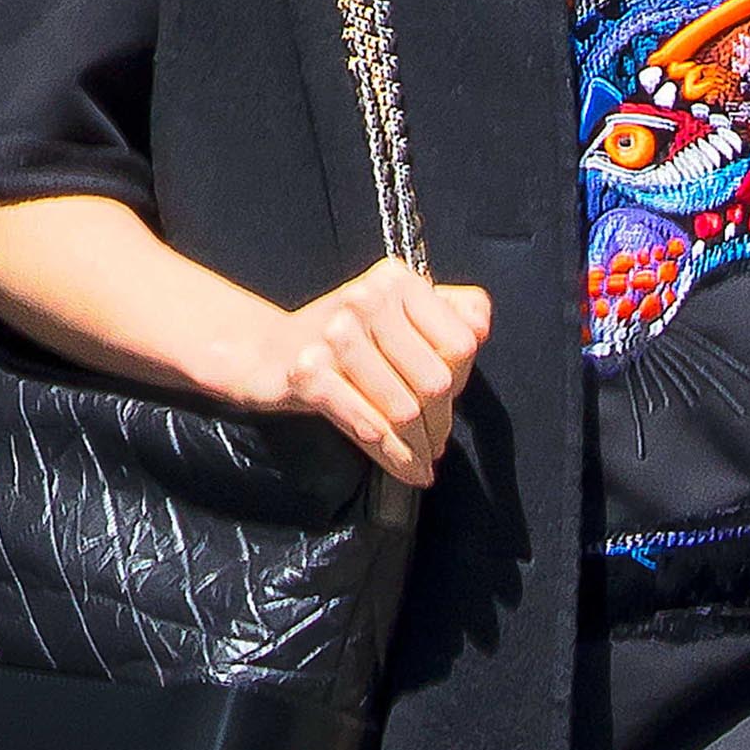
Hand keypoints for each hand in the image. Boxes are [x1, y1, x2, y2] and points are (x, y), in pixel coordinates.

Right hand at [236, 259, 493, 488]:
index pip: (458, 342)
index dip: (462, 380)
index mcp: (397, 281)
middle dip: (439, 420)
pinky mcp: (308, 373)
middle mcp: (366, 300)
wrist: (268, 351)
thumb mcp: (401, 312)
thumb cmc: (348, 336)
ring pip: (403, 408)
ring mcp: (334, 336)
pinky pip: (365, 424)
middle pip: (433, 380)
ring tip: (421, 459)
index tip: (452, 401)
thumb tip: (481, 329)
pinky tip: (404, 468)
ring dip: (416, 445)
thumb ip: (451, 312)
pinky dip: (389, 454)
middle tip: (436, 441)